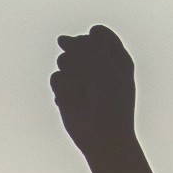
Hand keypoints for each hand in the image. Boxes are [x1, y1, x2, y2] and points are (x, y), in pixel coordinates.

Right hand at [52, 26, 136, 157]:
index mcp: (116, 58)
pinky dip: (63, 88)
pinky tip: (73, 101)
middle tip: (89, 76)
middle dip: (80, 57)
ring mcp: (80, 77)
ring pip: (64, 59)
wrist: (103, 138)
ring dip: (71, 73)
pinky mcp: (66, 90)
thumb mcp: (106, 70)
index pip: (98, 34)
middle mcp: (97, 65)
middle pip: (78, 43)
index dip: (93, 41)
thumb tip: (61, 39)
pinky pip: (56, 77)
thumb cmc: (112, 105)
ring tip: (82, 90)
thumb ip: (87, 48)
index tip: (96, 55)